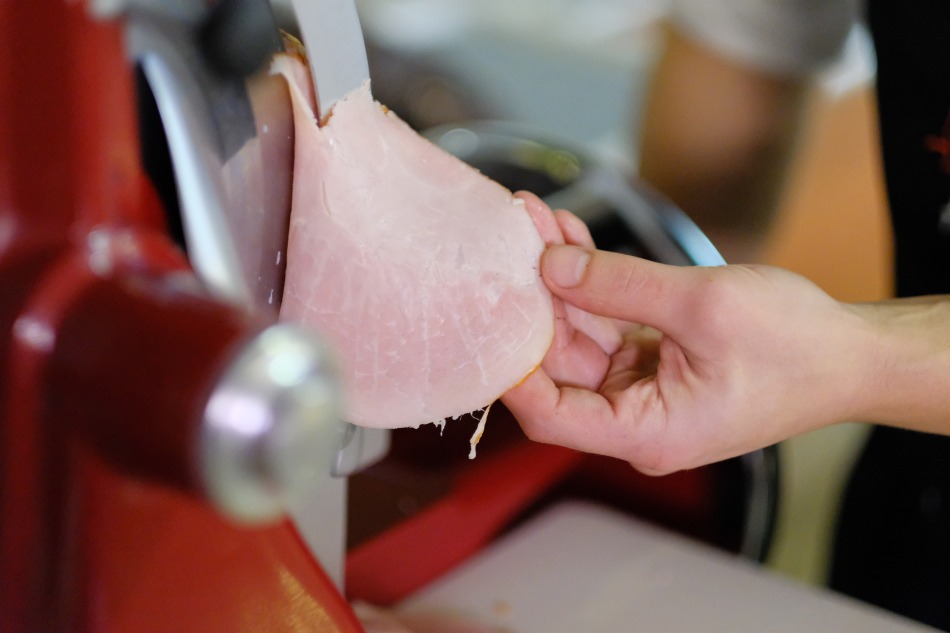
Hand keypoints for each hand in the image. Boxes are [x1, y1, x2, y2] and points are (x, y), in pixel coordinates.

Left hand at [505, 194, 876, 473]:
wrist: (852, 354)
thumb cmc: (797, 346)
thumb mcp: (703, 306)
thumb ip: (620, 285)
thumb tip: (551, 267)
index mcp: (644, 432)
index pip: (549, 413)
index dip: (512, 365)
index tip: (488, 312)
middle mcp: (635, 419)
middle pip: (559, 364)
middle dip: (534, 298)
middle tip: (511, 236)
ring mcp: (642, 389)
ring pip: (579, 335)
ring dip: (559, 278)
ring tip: (534, 220)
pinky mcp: (653, 362)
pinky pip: (607, 321)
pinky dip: (591, 281)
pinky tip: (568, 236)